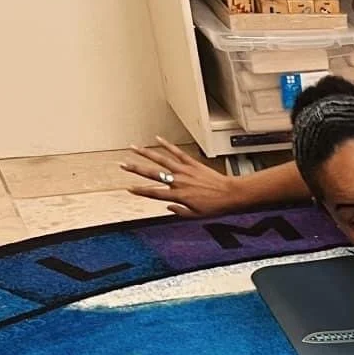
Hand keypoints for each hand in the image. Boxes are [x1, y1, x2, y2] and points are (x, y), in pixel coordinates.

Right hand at [121, 137, 245, 216]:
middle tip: (122, 164)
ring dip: (146, 153)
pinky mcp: (192, 163)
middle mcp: (178, 181)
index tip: (129, 188)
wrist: (231, 194)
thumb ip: (180, 212)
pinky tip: (157, 138)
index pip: (154, 193)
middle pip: (152, 174)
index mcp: (178, 195)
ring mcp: (184, 170)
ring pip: (161, 160)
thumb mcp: (196, 216)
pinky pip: (177, 152)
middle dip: (135, 169)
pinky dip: (167, 145)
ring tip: (133, 147)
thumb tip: (168, 207)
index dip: (140, 191)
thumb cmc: (215, 207)